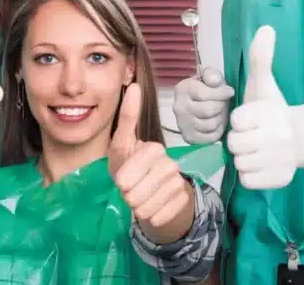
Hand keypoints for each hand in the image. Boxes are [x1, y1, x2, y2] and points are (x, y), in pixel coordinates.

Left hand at [110, 83, 193, 240]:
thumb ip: (127, 117)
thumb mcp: (122, 144)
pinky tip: (152, 209)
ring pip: (148, 207)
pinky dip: (151, 217)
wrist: (149, 192)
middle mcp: (171, 164)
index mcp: (154, 149)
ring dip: (138, 208)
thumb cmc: (131, 166)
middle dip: (129, 196)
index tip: (121, 181)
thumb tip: (135, 85)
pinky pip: (159, 217)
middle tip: (131, 190)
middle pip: (137, 192)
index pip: (131, 171)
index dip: (124, 179)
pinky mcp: (183, 202)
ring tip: (139, 200)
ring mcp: (179, 183)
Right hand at [172, 67, 233, 143]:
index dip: (221, 93)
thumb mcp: (211, 77)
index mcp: (182, 89)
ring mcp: (182, 124)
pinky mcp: (189, 138)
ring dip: (220, 118)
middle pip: (208, 110)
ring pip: (211, 124)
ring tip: (220, 113)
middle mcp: (178, 107)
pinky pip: (210, 137)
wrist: (201, 104)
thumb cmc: (208, 89)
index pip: (203, 94)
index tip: (230, 91)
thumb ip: (212, 75)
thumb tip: (214, 82)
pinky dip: (218, 131)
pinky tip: (216, 123)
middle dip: (221, 106)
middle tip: (223, 103)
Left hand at [226, 26, 303, 189]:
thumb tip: (265, 27)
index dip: (239, 120)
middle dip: (240, 140)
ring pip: (240, 164)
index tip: (251, 118)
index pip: (235, 121)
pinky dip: (252, 175)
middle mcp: (278, 138)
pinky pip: (248, 180)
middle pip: (234, 145)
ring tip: (257, 150)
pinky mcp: (280, 179)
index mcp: (271, 113)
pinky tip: (262, 163)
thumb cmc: (275, 110)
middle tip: (252, 135)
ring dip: (245, 158)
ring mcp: (280, 160)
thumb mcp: (265, 84)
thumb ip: (261, 57)